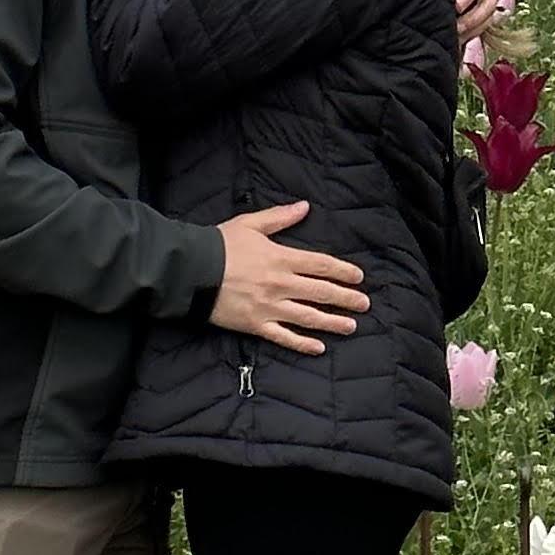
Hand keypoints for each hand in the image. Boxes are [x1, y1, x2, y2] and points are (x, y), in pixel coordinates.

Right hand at [211, 201, 365, 354]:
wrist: (190, 271)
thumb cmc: (219, 244)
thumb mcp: (251, 224)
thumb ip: (280, 217)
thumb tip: (305, 207)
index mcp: (281, 258)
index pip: (320, 265)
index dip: (342, 271)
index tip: (358, 277)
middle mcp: (280, 284)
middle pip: (321, 292)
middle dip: (346, 298)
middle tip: (364, 303)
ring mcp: (269, 307)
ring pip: (309, 317)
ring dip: (332, 322)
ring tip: (351, 326)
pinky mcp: (256, 325)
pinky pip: (284, 337)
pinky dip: (302, 344)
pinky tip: (319, 348)